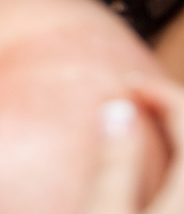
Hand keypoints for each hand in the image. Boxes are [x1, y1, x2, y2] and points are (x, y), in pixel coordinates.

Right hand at [85, 76, 183, 213]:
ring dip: (173, 129)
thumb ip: (115, 163)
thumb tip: (117, 109)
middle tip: (137, 91)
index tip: (129, 81)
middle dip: (171, 106)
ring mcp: (182, 207)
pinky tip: (149, 158)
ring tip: (143, 115)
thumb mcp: (106, 212)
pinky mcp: (174, 212)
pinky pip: (180, 175)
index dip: (163, 94)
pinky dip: (172, 153)